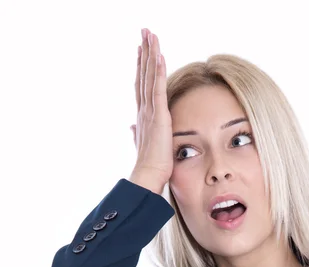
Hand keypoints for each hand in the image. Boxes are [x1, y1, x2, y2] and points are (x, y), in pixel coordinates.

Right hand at [130, 29, 173, 188]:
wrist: (148, 174)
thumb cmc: (150, 164)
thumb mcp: (143, 144)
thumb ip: (137, 132)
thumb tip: (131, 126)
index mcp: (143, 115)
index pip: (142, 85)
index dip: (141, 66)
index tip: (141, 49)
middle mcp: (144, 109)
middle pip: (143, 75)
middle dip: (144, 52)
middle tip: (144, 32)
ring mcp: (150, 111)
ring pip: (149, 77)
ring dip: (150, 54)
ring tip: (151, 35)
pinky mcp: (159, 115)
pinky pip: (158, 88)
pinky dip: (158, 71)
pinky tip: (159, 55)